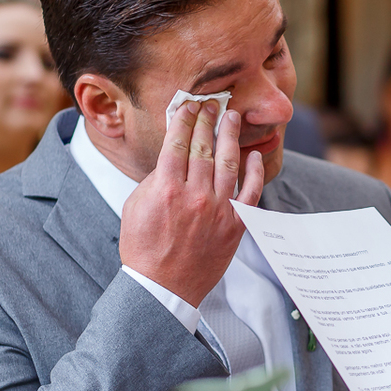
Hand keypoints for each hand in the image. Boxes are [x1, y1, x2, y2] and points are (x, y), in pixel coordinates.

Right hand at [120, 101, 265, 306]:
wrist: (163, 287)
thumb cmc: (144, 247)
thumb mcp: (135, 206)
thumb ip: (154, 179)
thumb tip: (173, 157)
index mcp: (166, 189)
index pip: (177, 143)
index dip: (184, 120)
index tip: (188, 106)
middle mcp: (195, 195)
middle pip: (204, 148)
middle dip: (207, 121)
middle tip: (211, 104)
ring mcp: (219, 210)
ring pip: (228, 163)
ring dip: (230, 136)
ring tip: (232, 117)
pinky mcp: (236, 225)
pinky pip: (251, 192)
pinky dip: (255, 171)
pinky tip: (255, 154)